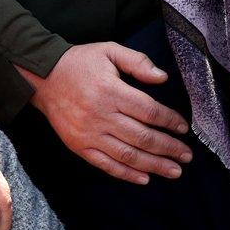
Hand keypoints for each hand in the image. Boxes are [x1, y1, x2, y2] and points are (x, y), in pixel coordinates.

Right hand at [17, 43, 191, 183]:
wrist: (42, 77)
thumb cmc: (80, 62)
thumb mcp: (110, 51)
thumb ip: (138, 62)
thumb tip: (163, 78)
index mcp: (111, 91)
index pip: (149, 111)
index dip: (169, 121)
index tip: (183, 128)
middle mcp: (101, 115)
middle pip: (143, 137)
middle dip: (169, 148)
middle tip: (187, 156)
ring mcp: (89, 134)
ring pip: (128, 155)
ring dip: (154, 165)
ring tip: (174, 171)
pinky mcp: (79, 146)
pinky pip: (106, 165)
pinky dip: (126, 174)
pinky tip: (145, 179)